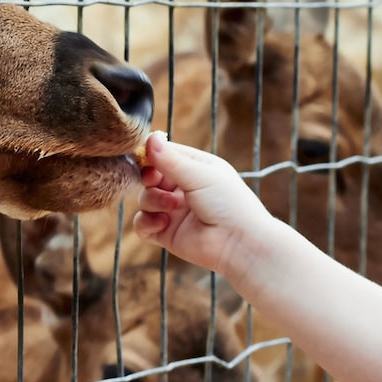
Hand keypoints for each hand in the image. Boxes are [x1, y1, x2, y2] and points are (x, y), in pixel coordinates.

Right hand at [132, 131, 270, 278]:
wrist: (239, 244)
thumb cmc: (228, 204)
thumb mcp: (200, 175)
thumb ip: (172, 159)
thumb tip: (150, 137)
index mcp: (196, 167)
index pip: (165, 154)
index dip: (152, 155)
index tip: (145, 158)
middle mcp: (183, 187)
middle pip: (150, 176)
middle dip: (149, 178)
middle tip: (154, 181)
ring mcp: (174, 211)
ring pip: (145, 198)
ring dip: (152, 200)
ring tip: (171, 206)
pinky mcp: (166, 232)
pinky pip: (142, 224)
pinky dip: (147, 222)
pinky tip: (164, 223)